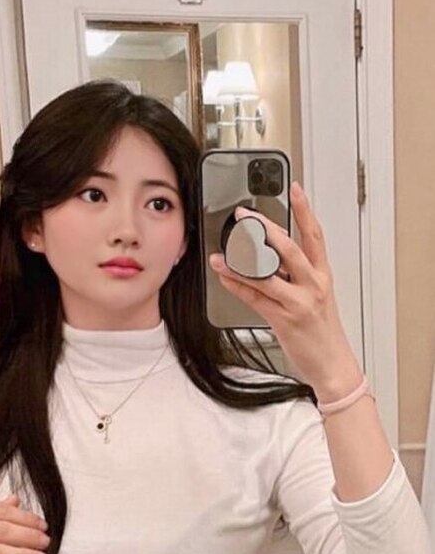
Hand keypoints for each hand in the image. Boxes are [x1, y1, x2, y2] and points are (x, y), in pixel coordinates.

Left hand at [209, 182, 362, 400]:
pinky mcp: (284, 319)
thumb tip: (268, 259)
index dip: (305, 210)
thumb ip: (294, 276)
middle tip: (245, 215)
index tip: (296, 189)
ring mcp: (299, 302)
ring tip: (221, 254)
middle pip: (288, 248)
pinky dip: (237, 286)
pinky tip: (225, 277)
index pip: (315, 235)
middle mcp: (312, 285)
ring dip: (240, 261)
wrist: (332, 364)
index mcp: (322, 275)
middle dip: (264, 228)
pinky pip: (255, 298)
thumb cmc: (322, 331)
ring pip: (267, 273)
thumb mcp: (315, 297)